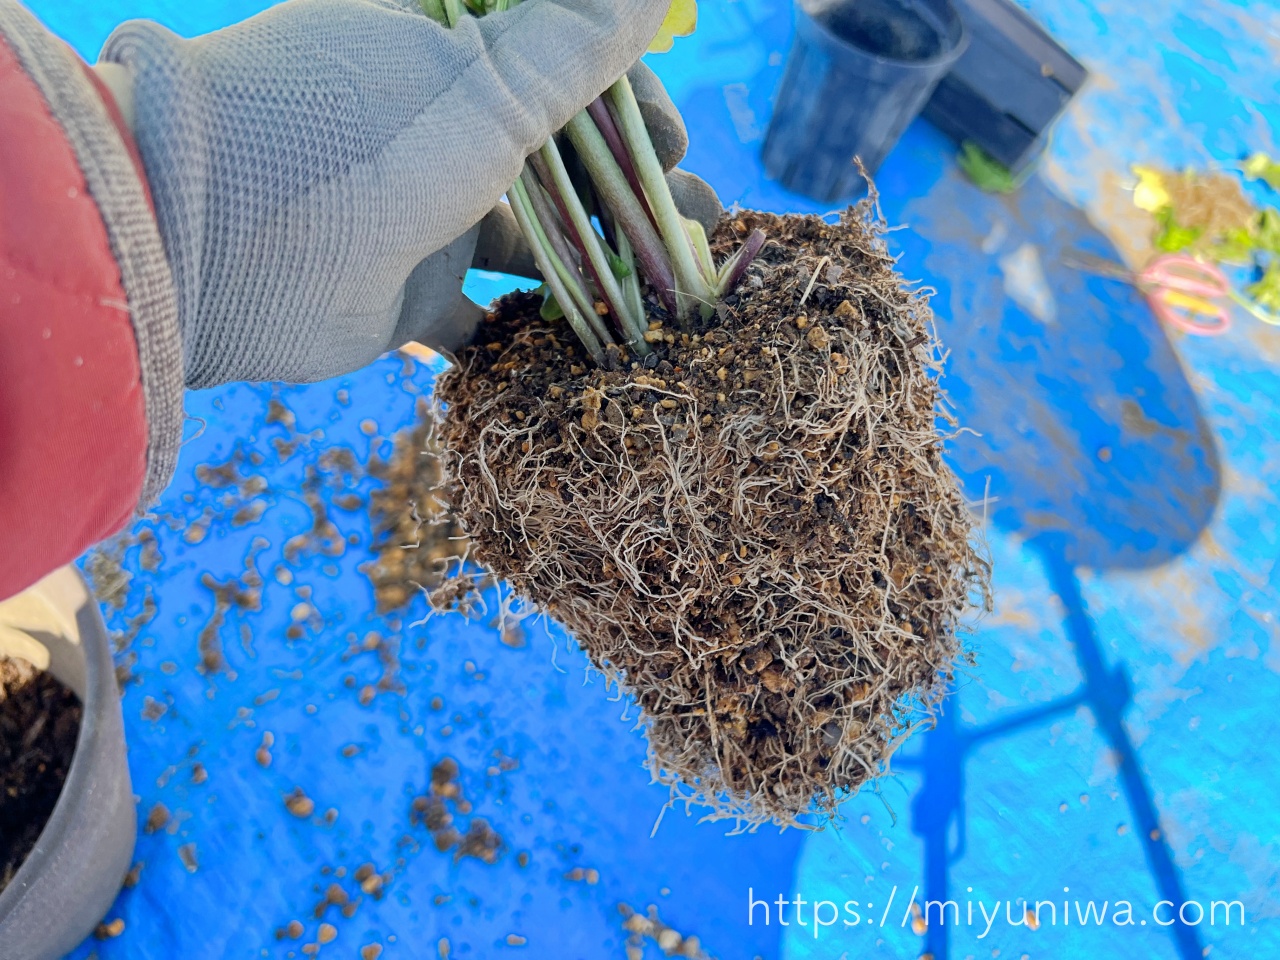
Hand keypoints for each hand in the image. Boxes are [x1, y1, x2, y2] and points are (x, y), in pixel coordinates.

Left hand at [100, 0, 717, 387]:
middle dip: (627, 191)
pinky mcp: (402, 293)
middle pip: (555, 157)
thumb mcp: (489, 82)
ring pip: (528, 239)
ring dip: (596, 264)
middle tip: (687, 225)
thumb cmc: (357, 135)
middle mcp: (433, 128)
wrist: (213, 244)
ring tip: (662, 294)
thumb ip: (577, 45)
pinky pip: (480, 314)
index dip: (626, 103)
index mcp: (444, 51)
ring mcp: (418, 213)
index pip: (560, 64)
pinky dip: (529, 332)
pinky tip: (587, 346)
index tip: (671, 144)